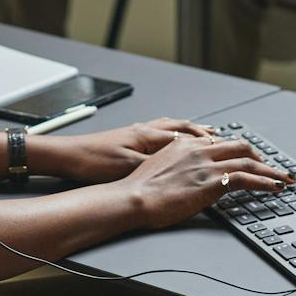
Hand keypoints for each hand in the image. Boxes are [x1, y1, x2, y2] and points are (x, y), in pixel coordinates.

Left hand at [32, 118, 216, 183]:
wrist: (69, 155)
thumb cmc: (95, 161)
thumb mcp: (130, 167)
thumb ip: (157, 166)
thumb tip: (182, 168)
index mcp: (149, 136)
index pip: (187, 136)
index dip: (209, 143)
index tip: (226, 146)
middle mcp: (146, 130)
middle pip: (183, 128)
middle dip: (205, 133)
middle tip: (224, 137)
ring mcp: (138, 132)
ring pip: (172, 127)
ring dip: (191, 131)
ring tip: (206, 133)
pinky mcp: (129, 138)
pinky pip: (160, 132)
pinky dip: (174, 133)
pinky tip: (176, 139)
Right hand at [116, 133, 292, 229]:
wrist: (134, 198)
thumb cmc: (140, 190)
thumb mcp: (159, 169)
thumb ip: (178, 166)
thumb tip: (188, 177)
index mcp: (185, 145)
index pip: (221, 143)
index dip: (239, 151)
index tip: (249, 158)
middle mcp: (198, 150)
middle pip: (239, 146)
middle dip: (260, 156)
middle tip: (272, 167)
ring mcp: (207, 165)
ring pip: (249, 161)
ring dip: (271, 170)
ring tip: (284, 178)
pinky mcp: (213, 182)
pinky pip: (247, 178)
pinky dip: (266, 181)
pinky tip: (275, 187)